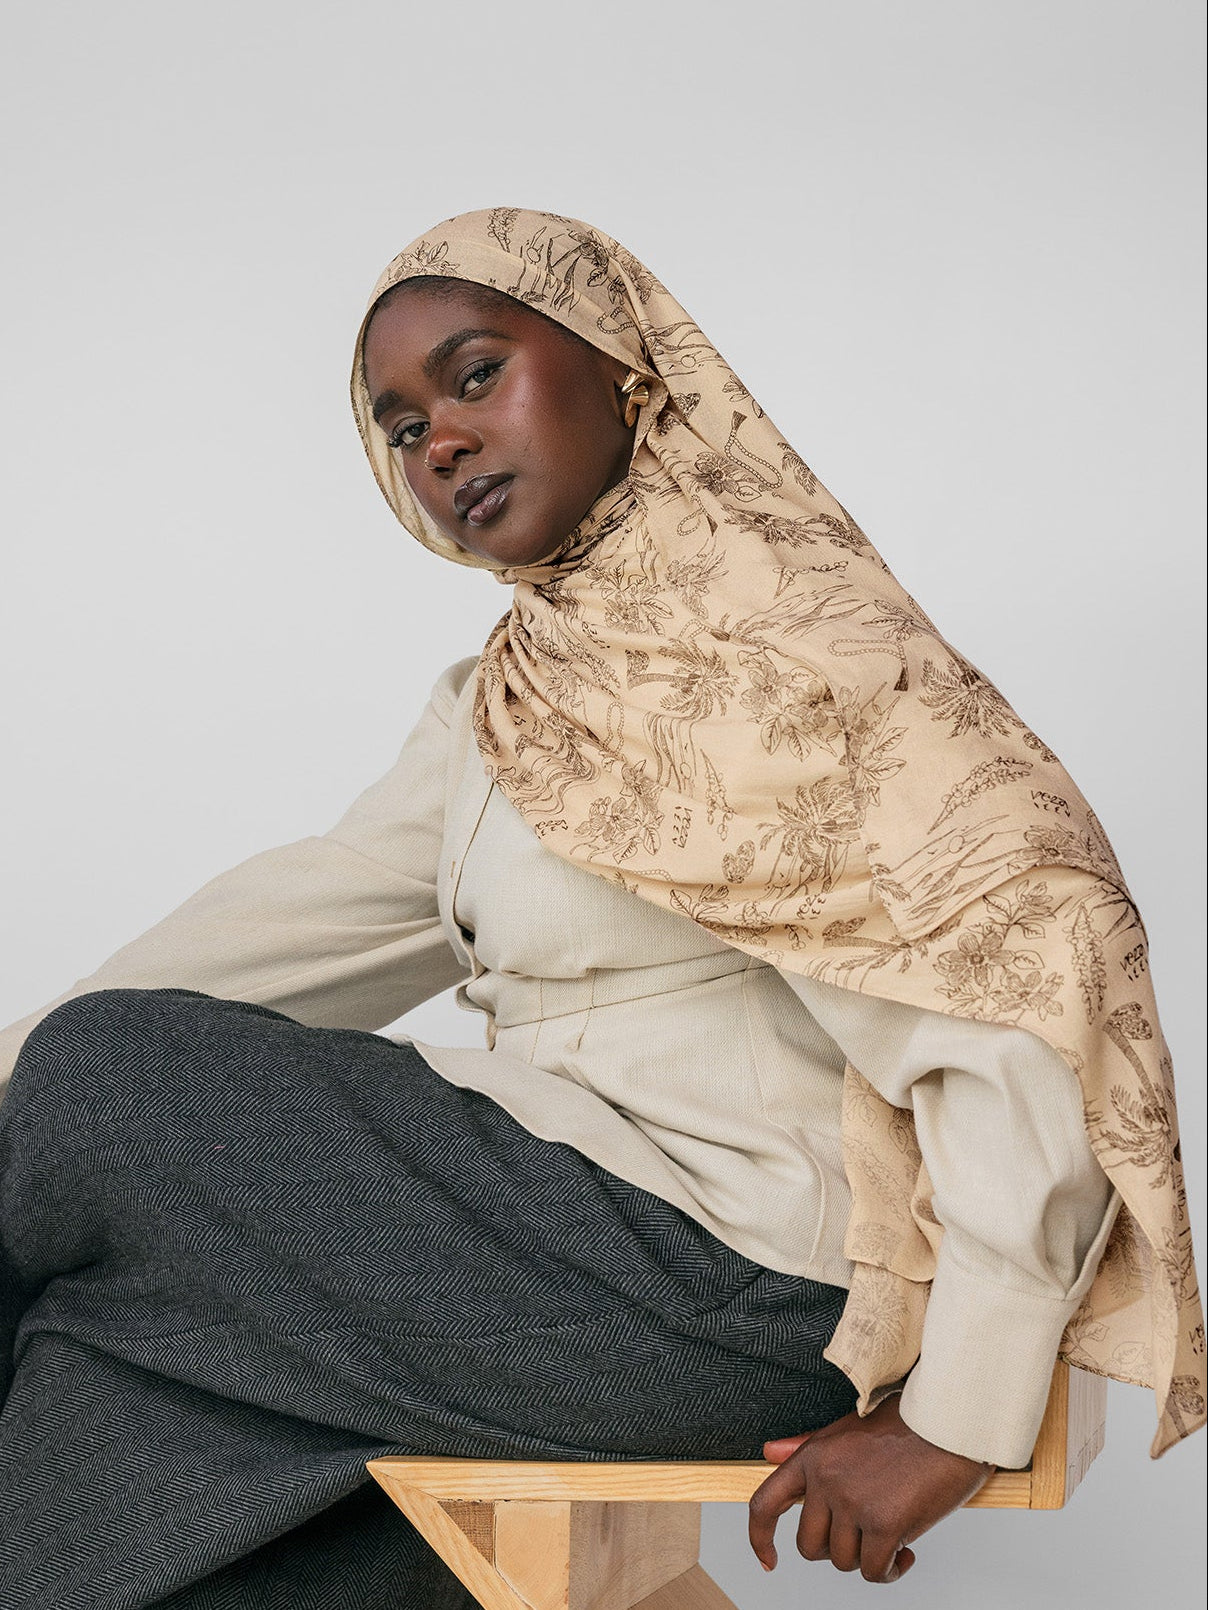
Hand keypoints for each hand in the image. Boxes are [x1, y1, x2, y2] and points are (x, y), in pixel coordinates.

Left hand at [748, 1394, 993, 1583]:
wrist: (949, 1421)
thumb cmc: (906, 1423)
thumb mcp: (847, 1428)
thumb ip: (807, 1446)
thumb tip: (769, 1452)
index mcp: (813, 1455)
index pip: (766, 1503)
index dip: (759, 1538)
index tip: (768, 1559)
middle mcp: (826, 1479)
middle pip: (810, 1545)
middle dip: (836, 1548)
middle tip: (864, 1534)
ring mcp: (853, 1502)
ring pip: (843, 1562)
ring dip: (868, 1558)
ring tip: (890, 1535)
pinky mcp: (884, 1524)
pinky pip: (873, 1571)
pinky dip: (889, 1570)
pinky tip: (904, 1551)